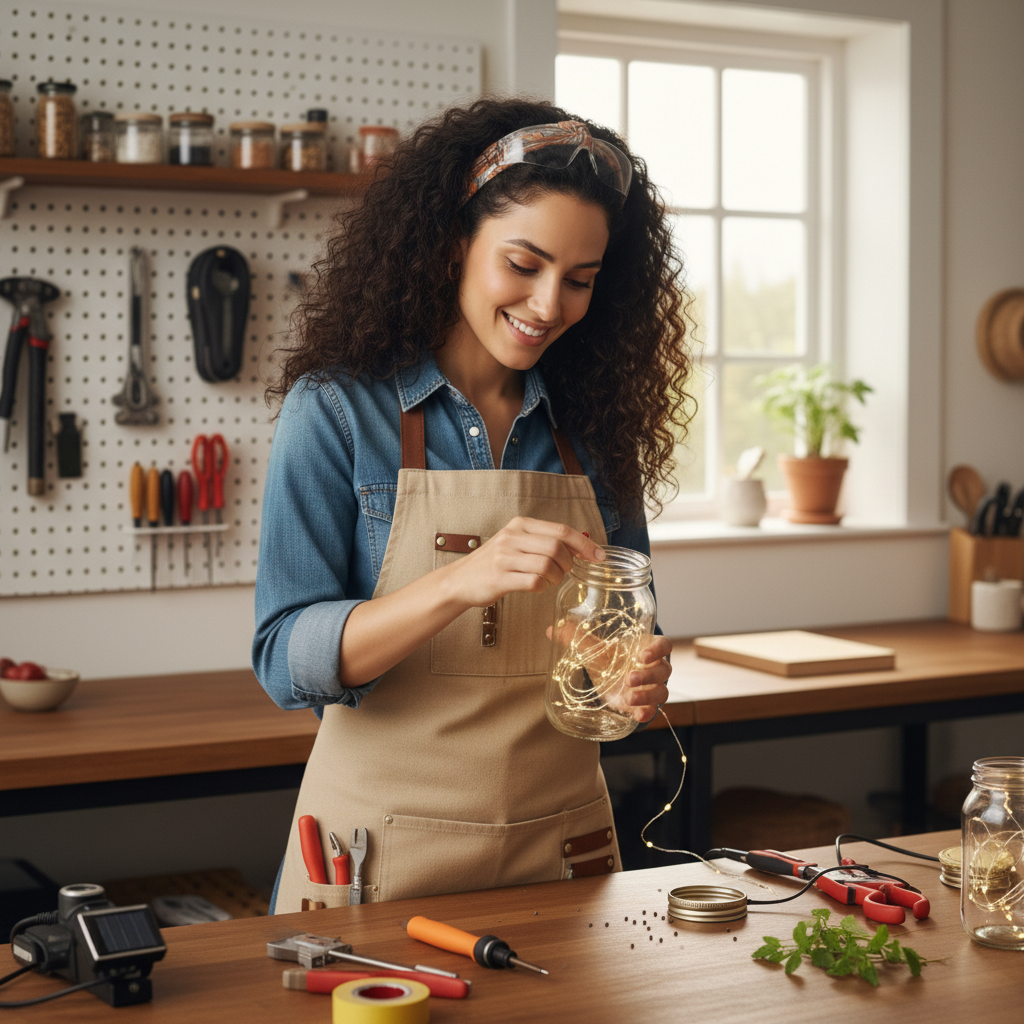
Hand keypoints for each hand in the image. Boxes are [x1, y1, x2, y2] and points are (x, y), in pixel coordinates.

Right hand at [443, 516, 603, 608]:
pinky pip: (534, 582)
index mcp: (520, 524)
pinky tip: (536, 586)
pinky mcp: (500, 578)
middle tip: (565, 572)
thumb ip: (545, 540)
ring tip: (550, 580)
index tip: (599, 556)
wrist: (460, 580)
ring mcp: (504, 557)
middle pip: (557, 547)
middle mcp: (512, 537)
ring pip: (547, 565)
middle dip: (569, 563)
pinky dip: (542, 587)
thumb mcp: (517, 542)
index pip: (561, 530)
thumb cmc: (495, 562)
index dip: (584, 544)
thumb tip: (583, 542)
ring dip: (556, 576)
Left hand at [546, 627, 671, 724]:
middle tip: (629, 678)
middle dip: (648, 676)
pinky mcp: (645, 705)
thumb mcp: (595, 648)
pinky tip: (637, 714)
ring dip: (647, 696)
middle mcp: (655, 668)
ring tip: (629, 697)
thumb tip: (550, 629)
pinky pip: (653, 710)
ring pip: (661, 692)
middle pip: (663, 671)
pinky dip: (646, 712)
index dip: (657, 650)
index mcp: (648, 648)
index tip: (643, 656)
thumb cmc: (610, 657)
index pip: (664, 645)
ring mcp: (653, 688)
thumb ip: (576, 638)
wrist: (611, 679)